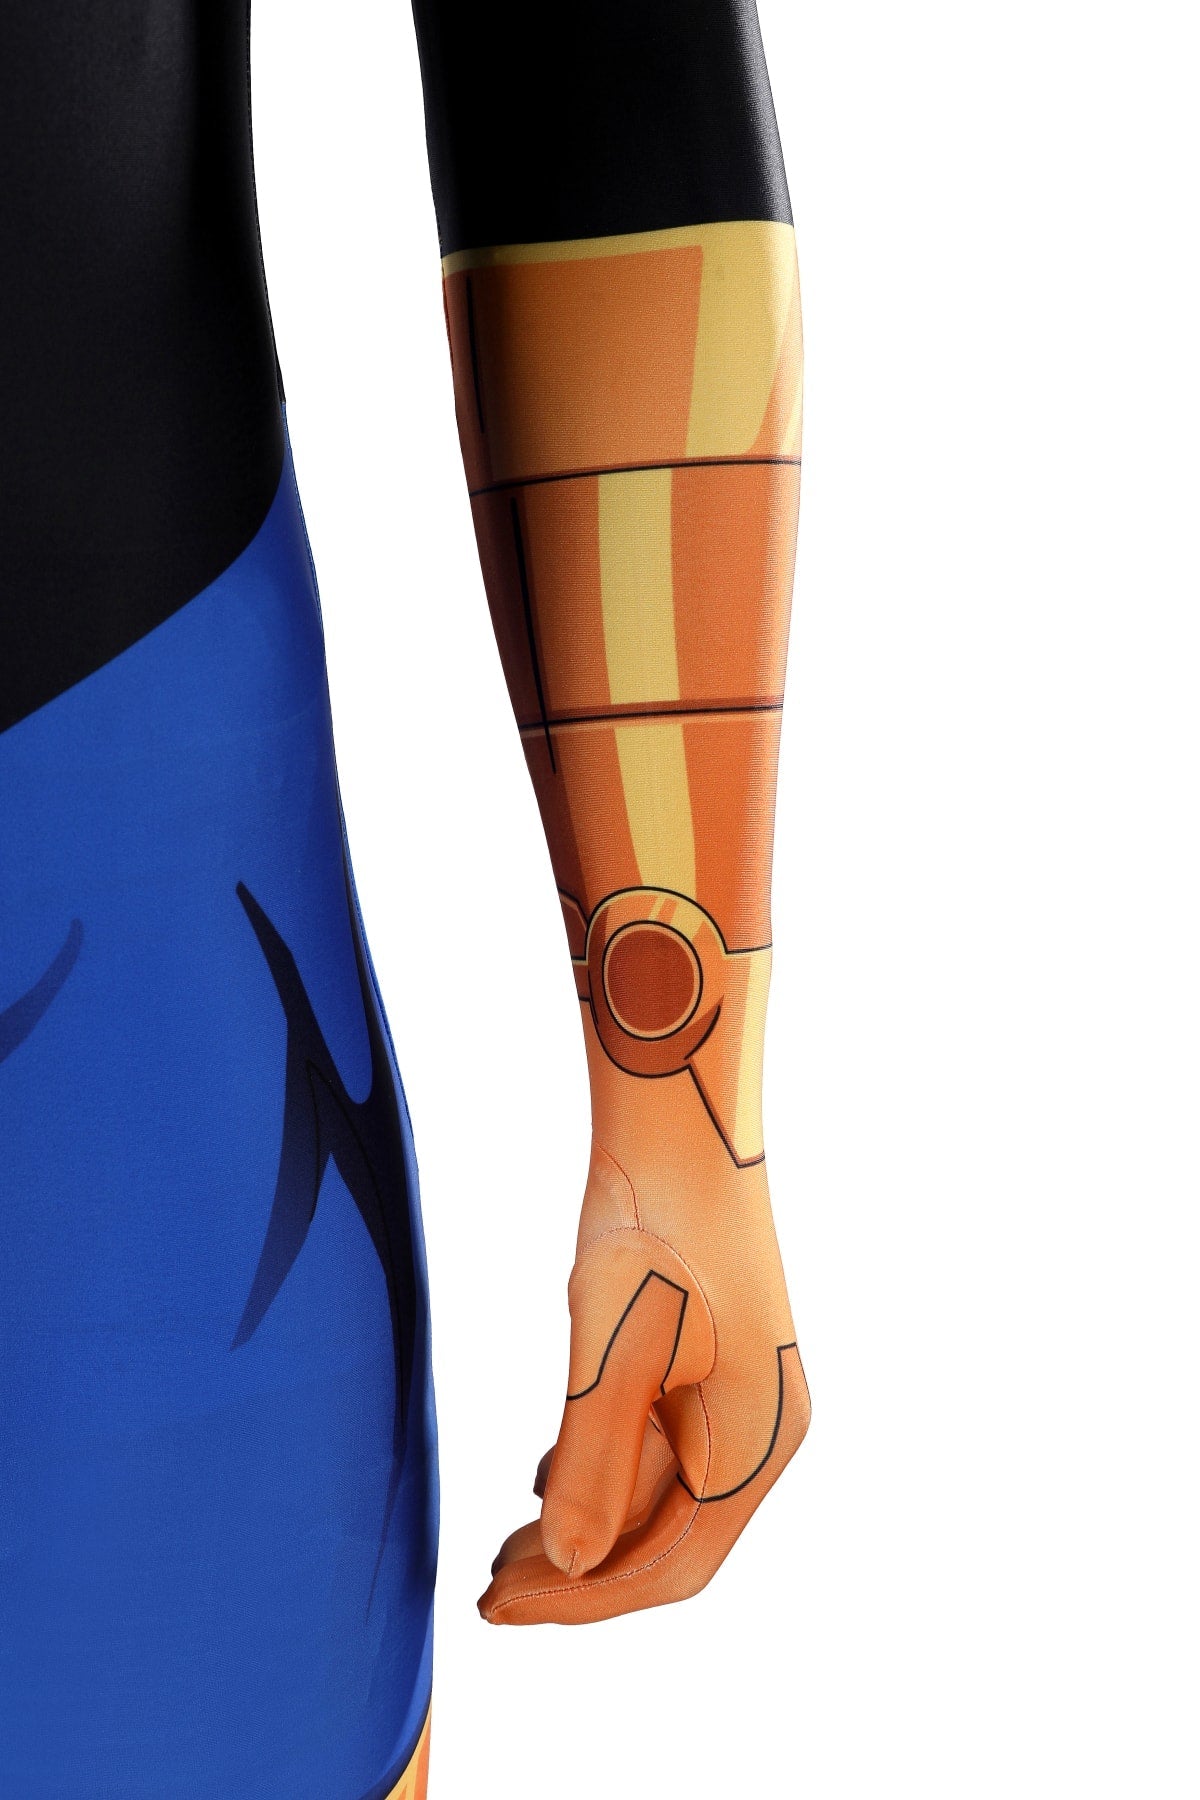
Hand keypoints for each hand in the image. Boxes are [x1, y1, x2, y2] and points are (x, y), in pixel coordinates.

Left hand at [479, 1068, 809, 1624]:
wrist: (680, 1129)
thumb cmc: (653, 1230)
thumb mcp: (613, 1351)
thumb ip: (595, 1463)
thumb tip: (569, 1569)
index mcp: (756, 1439)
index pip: (670, 1565)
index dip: (582, 1603)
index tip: (495, 1608)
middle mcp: (760, 1429)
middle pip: (667, 1542)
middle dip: (578, 1577)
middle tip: (487, 1588)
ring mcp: (739, 1398)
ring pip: (657, 1498)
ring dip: (585, 1529)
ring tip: (504, 1546)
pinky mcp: (710, 1367)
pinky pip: (657, 1451)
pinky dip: (600, 1476)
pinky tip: (546, 1474)